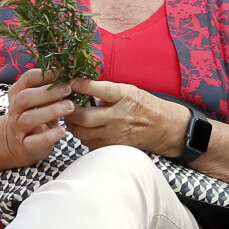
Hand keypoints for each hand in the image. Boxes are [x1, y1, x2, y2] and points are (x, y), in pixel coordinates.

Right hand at [1, 68, 74, 167]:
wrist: (19, 143)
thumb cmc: (37, 114)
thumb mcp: (41, 99)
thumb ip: (52, 88)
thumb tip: (72, 73)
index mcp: (18, 93)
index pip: (27, 79)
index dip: (44, 75)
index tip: (62, 72)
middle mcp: (15, 109)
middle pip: (25, 98)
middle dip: (47, 92)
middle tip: (68, 89)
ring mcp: (18, 128)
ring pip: (29, 118)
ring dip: (50, 111)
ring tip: (70, 107)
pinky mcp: (25, 145)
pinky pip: (34, 141)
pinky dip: (48, 136)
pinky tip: (62, 131)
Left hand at [65, 79, 190, 158]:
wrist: (164, 127)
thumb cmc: (144, 105)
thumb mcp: (129, 90)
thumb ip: (106, 90)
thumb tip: (80, 85)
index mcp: (124, 96)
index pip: (99, 89)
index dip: (82, 85)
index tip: (71, 82)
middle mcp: (118, 116)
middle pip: (84, 116)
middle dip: (68, 110)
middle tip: (64, 103)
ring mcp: (115, 133)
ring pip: (82, 132)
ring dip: (71, 123)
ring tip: (70, 115)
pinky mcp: (112, 146)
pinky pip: (88, 142)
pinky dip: (81, 133)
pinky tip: (82, 126)